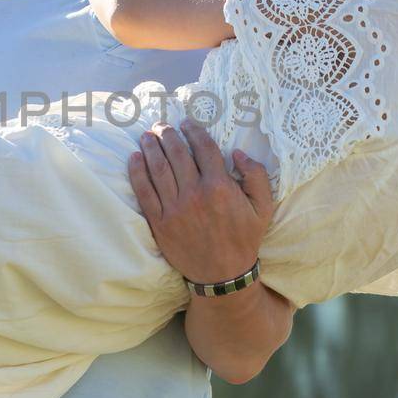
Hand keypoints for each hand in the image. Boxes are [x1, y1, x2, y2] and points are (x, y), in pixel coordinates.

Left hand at [128, 119, 273, 284]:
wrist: (223, 275)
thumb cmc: (244, 238)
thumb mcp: (263, 208)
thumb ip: (256, 176)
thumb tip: (237, 153)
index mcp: (220, 187)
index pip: (203, 148)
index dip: (194, 131)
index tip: (187, 123)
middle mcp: (195, 194)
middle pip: (177, 153)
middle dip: (168, 134)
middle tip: (162, 126)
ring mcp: (175, 208)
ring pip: (158, 168)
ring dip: (151, 147)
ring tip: (147, 135)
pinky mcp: (159, 222)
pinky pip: (144, 192)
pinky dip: (137, 172)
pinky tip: (134, 158)